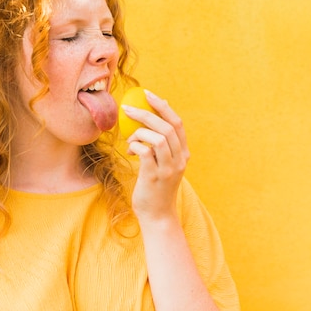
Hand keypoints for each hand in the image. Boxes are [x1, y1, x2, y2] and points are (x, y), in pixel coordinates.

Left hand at [122, 89, 190, 222]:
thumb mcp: (163, 165)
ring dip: (139, 133)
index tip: (148, 94)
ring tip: (130, 141)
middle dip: (146, 113)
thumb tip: (145, 123)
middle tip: (128, 109)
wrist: (157, 216)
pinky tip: (130, 151)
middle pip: (167, 127)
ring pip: (158, 138)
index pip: (177, 123)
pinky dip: (135, 146)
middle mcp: (180, 159)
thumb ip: (160, 147)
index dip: (163, 106)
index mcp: (183, 154)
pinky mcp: (154, 177)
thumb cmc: (155, 188)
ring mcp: (169, 169)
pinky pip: (145, 152)